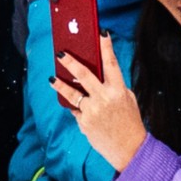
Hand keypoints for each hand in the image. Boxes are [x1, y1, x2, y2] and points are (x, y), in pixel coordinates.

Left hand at [53, 34, 149, 172]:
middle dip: (71, 63)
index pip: (111, 64)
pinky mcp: (84, 122)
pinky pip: (77, 111)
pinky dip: (78, 109)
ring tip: (51, 79)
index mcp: (118, 90)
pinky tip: (83, 112)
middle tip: (61, 53)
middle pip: (84, 75)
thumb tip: (96, 76)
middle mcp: (104, 98)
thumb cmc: (129, 122)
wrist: (129, 149)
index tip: (100, 32)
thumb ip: (114, 87)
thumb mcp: (127, 100)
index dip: (106, 47)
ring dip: (60, 85)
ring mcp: (92, 111)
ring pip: (72, 94)